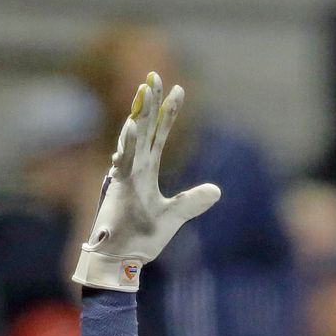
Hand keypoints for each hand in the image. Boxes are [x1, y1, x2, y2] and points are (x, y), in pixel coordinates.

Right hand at [72, 71, 220, 291]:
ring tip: (145, 88)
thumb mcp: (173, 217)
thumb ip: (192, 202)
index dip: (169, 113)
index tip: (179, 89)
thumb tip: (216, 190)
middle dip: (151, 101)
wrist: (123, 261)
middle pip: (146, 127)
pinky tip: (134, 125)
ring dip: (140, 113)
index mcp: (146, 172)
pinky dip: (129, 144)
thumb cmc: (141, 240)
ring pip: (134, 137)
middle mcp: (135, 169)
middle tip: (155, 74)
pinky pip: (124, 161)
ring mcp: (125, 176)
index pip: (160, 135)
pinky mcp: (118, 188)